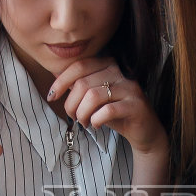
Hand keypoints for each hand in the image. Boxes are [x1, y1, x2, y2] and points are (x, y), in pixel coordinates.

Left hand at [46, 57, 166, 157]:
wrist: (144, 131)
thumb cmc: (116, 113)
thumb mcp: (94, 97)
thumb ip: (79, 85)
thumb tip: (55, 76)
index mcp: (109, 64)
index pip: (79, 66)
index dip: (61, 81)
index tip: (52, 96)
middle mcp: (121, 72)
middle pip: (83, 84)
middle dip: (71, 104)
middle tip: (73, 117)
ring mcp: (130, 88)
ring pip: (93, 97)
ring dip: (82, 113)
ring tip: (84, 122)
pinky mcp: (137, 105)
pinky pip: (107, 111)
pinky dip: (96, 120)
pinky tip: (96, 125)